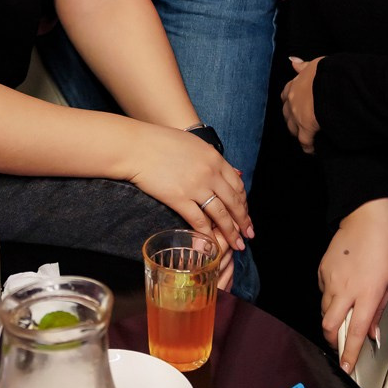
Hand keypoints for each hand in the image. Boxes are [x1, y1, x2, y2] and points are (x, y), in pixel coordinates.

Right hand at [126, 128, 252, 258]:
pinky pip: (199, 221)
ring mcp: (195, 187)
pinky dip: (207, 234)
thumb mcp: (194, 144)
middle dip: (243, 221)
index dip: (244, 203)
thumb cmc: (162, 142)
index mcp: (215, 159)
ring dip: (231, 232)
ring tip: (237, 245)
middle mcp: (210, 173)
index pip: (238, 185)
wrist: (139, 146)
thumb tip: (232, 171)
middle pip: (234, 202)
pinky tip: (211, 244)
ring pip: (221, 214)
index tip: (246, 214)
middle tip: (249, 234)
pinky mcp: (179, 199)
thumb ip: (212, 159)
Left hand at [281, 56, 320, 152]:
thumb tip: (292, 61)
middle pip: (286, 113)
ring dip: (297, 131)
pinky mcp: (306, 127)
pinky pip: (305, 141)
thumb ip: (303, 65)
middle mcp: (292, 100)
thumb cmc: (326, 72)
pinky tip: (312, 150)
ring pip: (292, 127)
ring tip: (304, 136)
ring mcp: (297, 115)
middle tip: (299, 122)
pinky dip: (308, 146)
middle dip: (291, 117)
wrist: (333, 84)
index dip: (290, 100)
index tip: (294, 104)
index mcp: (294, 85)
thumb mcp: (314, 64)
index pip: (286, 94)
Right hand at [319, 199, 387, 373]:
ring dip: (332, 320)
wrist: (365, 218)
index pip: (357, 332)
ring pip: (324, 312)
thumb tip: (371, 334)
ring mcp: (331, 279)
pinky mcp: (321, 270)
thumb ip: (379, 310)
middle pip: (330, 327)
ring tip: (344, 314)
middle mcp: (346, 290)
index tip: (346, 369)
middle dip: (334, 342)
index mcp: (368, 294)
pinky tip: (340, 290)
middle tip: (341, 344)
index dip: (351, 354)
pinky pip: (323, 293)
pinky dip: (330, 299)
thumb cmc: (385, 248)